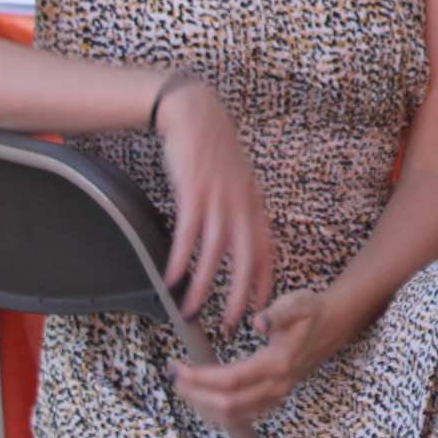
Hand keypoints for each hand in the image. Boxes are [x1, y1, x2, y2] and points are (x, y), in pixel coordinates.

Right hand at [157, 78, 274, 329]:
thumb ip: (241, 210)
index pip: (267, 250)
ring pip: (215, 253)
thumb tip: (241, 239)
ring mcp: (219, 198)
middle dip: (238, 295)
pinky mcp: (194, 192)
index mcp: (254, 204)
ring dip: (203, 285)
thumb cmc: (214, 152)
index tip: (260, 308)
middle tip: (229, 323)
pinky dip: (179, 259)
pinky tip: (170, 279)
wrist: (196, 115)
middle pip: (247, 259)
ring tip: (191, 309)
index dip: (264, 282)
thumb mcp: (238, 182)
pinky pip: (188, 234)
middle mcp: (242, 204)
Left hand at [174, 288, 351, 429]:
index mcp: (280, 362)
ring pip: (232, 415)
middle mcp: (277, 384)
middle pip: (229, 404)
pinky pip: (239, 415)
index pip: (233, 379)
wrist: (331, 326)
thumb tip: (258, 322)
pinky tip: (201, 396)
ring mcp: (274, 395)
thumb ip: (277, 312)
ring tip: (183, 387)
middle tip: (175, 377)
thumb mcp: (297, 302)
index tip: (182, 367)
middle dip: (196, 394)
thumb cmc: (310, 312)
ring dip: (203, 406)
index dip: (203, 377)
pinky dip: (215, 410)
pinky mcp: (270, 398)